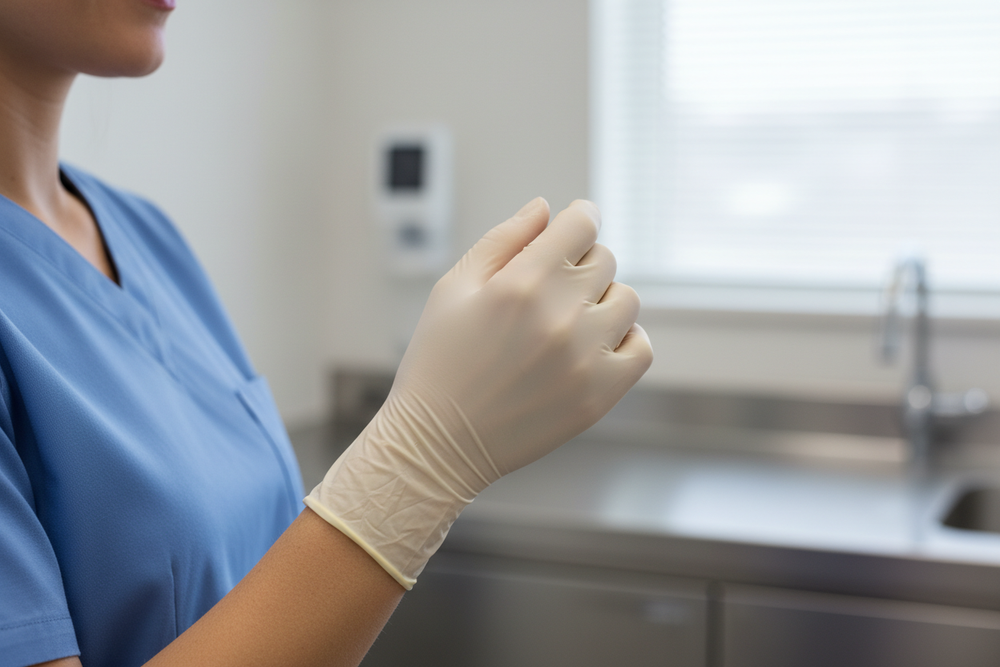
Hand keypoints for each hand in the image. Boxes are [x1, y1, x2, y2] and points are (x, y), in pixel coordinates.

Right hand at [305, 198, 652, 587]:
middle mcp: (560, 316)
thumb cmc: (439, 361)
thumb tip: (547, 208)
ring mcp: (586, 358)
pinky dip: (626, 339)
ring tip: (570, 321)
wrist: (438, 443)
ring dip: (603, 301)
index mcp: (522, 282)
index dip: (579, 217)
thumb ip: (503, 239)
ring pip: (627, 300)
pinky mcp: (600, 394)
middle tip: (550, 289)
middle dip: (579, 264)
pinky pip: (641, 348)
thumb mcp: (454, 288)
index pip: (581, 224)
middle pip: (604, 260)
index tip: (576, 225)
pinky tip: (596, 344)